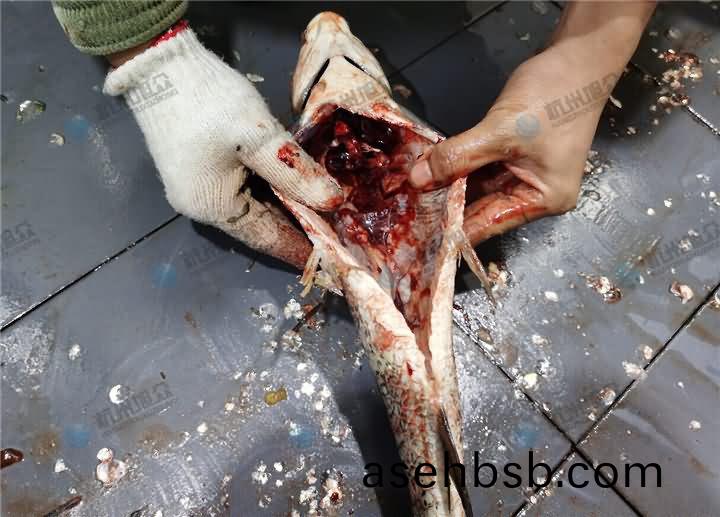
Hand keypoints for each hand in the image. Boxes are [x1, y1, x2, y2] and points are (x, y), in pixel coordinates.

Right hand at [103, 25, 342, 268]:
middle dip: (298, 225)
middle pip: (260, 224)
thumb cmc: (207, 102)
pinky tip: (296, 184)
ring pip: (254, 205)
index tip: (333, 257)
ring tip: (325, 207)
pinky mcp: (202, 167)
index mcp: (214, 208)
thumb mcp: (258, 137)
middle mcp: (204, 206)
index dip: (300, 247)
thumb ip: (295, 173)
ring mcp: (199, 187)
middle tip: (339, 227)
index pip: (267, 238)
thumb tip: (333, 202)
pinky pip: (244, 188)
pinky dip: (271, 188)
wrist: (157, 63)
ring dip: (287, 205)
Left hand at [409, 2, 654, 245]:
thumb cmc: (553, 95)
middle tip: (405, 208)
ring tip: (410, 188)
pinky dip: (457, 165)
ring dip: (447, 183)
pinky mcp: (513, 154)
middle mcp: (534, 193)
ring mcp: (524, 173)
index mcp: (542, 200)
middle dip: (445, 204)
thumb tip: (417, 180)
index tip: (418, 233)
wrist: (580, 55)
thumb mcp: (502, 131)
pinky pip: (479, 166)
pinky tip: (429, 167)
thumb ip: (459, 157)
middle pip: (480, 207)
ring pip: (476, 185)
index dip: (452, 230)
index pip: (488, 224)